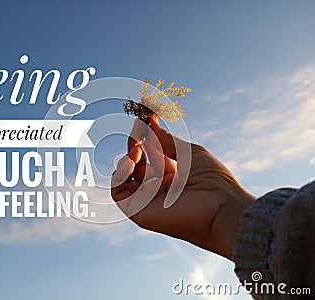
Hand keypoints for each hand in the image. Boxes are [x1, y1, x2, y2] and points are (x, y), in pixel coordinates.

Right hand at [111, 115, 254, 258]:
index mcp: (172, 177)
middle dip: (134, 147)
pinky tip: (130, 162)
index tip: (141, 123)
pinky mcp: (140, 213)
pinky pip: (119, 194)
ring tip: (136, 150)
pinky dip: (119, 176)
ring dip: (125, 161)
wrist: (221, 207)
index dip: (144, 140)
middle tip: (137, 134)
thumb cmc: (213, 180)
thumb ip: (164, 139)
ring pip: (124, 181)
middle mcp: (158, 190)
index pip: (149, 156)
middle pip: (136, 167)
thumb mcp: (187, 152)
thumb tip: (149, 121)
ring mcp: (148, 202)